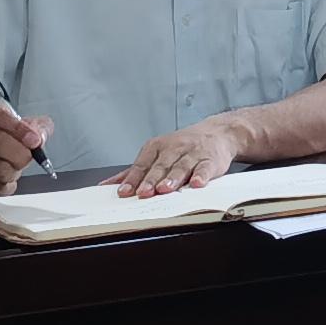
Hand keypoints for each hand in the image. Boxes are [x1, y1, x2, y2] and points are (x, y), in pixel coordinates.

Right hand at [0, 99, 49, 198]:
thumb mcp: (4, 124)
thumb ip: (30, 125)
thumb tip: (43, 133)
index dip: (20, 128)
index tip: (35, 140)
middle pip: (0, 143)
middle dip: (22, 153)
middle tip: (27, 157)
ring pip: (1, 169)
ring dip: (15, 172)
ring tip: (12, 168)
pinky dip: (8, 185)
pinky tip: (3, 180)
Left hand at [111, 117, 245, 196]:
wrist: (217, 132)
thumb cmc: (182, 146)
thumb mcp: (157, 153)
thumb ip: (135, 170)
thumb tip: (107, 185)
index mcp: (158, 146)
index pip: (143, 163)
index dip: (134, 178)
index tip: (124, 191)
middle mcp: (174, 148)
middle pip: (161, 165)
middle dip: (151, 179)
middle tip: (143, 193)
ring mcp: (193, 153)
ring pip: (181, 166)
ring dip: (173, 178)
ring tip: (165, 189)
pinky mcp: (211, 160)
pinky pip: (205, 168)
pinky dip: (201, 176)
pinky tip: (196, 184)